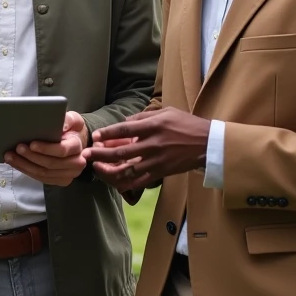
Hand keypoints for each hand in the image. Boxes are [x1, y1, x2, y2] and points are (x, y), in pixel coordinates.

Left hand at [5, 111, 87, 186]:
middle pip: (50, 164)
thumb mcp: (72, 119)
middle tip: (17, 148)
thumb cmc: (70, 128)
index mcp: (77, 147)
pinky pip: (40, 178)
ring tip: (10, 156)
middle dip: (31, 157)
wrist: (75, 141)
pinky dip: (26, 171)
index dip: (46, 149)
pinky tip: (15, 163)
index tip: (31, 144)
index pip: (62, 150)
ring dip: (25, 165)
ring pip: (43, 173)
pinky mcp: (58, 180)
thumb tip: (61, 124)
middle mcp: (75, 164)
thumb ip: (68, 119)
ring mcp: (67, 175)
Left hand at [82, 108, 208, 191]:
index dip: (107, 134)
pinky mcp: (161, 172)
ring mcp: (157, 160)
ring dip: (109, 170)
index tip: (95, 136)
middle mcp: (153, 144)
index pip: (125, 130)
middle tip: (87, 154)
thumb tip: (123, 123)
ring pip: (128, 169)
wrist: (208, 143)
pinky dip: (125, 183)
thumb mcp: (166, 112)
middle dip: (100, 154)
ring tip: (97, 168)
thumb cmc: (186, 124)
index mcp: (154, 126)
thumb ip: (143, 117)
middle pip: (121, 152)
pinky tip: (115, 181)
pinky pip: (140, 180)